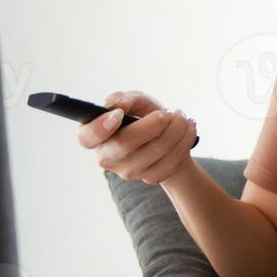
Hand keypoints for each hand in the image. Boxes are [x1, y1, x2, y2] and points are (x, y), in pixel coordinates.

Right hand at [78, 89, 197, 185]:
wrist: (167, 138)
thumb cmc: (143, 117)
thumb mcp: (135, 102)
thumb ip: (125, 99)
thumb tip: (118, 104)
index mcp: (94, 135)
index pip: (88, 137)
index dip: (101, 127)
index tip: (119, 114)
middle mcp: (107, 157)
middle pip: (125, 144)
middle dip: (151, 124)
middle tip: (168, 112)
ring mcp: (129, 171)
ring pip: (155, 150)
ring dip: (176, 129)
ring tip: (182, 117)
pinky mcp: (151, 177)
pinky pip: (172, 159)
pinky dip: (185, 140)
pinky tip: (189, 129)